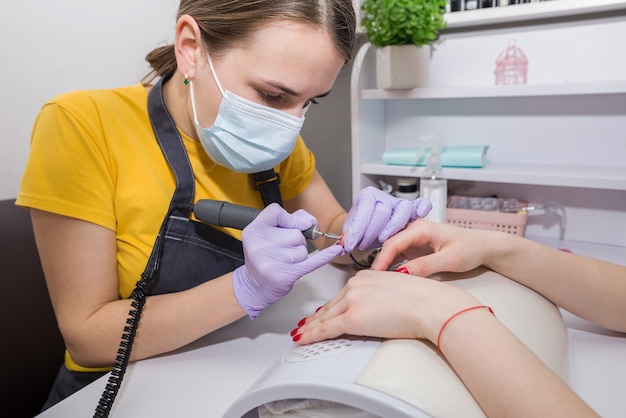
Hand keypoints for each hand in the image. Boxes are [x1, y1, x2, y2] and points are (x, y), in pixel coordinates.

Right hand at [233, 203, 344, 317]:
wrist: (255, 286)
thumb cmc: (264, 258)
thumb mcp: (267, 234)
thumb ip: (289, 220)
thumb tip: (310, 220)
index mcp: (253, 230)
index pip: (276, 212)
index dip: (291, 218)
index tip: (298, 225)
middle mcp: (258, 245)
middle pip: (295, 233)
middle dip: (296, 241)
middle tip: (283, 251)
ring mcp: (270, 261)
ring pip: (302, 250)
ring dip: (299, 255)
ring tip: (285, 262)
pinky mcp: (283, 275)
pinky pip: (312, 261)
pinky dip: (326, 256)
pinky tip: (336, 250)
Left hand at [292, 270, 479, 344]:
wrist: (429, 304)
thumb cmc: (423, 299)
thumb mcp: (395, 289)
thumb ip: (379, 296)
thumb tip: (374, 308)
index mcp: (365, 277)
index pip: (342, 295)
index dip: (329, 307)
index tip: (320, 313)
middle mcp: (355, 285)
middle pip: (330, 306)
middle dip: (316, 318)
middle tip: (305, 326)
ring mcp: (352, 301)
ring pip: (325, 318)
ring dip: (310, 328)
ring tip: (301, 334)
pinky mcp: (352, 318)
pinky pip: (326, 329)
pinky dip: (311, 335)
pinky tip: (303, 339)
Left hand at [342, 186, 431, 251]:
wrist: (365, 227)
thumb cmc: (360, 227)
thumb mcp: (350, 230)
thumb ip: (348, 236)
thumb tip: (344, 245)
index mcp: (367, 196)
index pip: (364, 209)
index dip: (357, 229)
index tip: (351, 244)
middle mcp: (384, 198)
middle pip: (383, 211)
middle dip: (371, 232)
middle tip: (363, 245)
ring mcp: (398, 203)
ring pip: (402, 210)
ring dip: (392, 228)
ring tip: (383, 241)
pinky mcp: (411, 210)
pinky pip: (421, 204)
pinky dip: (422, 208)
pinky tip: (420, 215)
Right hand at [371, 220, 495, 275]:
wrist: (484, 247)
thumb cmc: (472, 248)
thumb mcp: (449, 260)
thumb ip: (425, 266)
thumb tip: (402, 273)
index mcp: (422, 228)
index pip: (393, 243)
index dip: (381, 260)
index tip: (375, 275)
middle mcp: (416, 231)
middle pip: (389, 246)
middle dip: (379, 262)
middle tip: (373, 281)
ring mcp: (415, 239)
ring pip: (392, 251)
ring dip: (385, 264)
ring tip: (379, 282)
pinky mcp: (416, 248)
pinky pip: (399, 256)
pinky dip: (393, 266)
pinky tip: (390, 278)